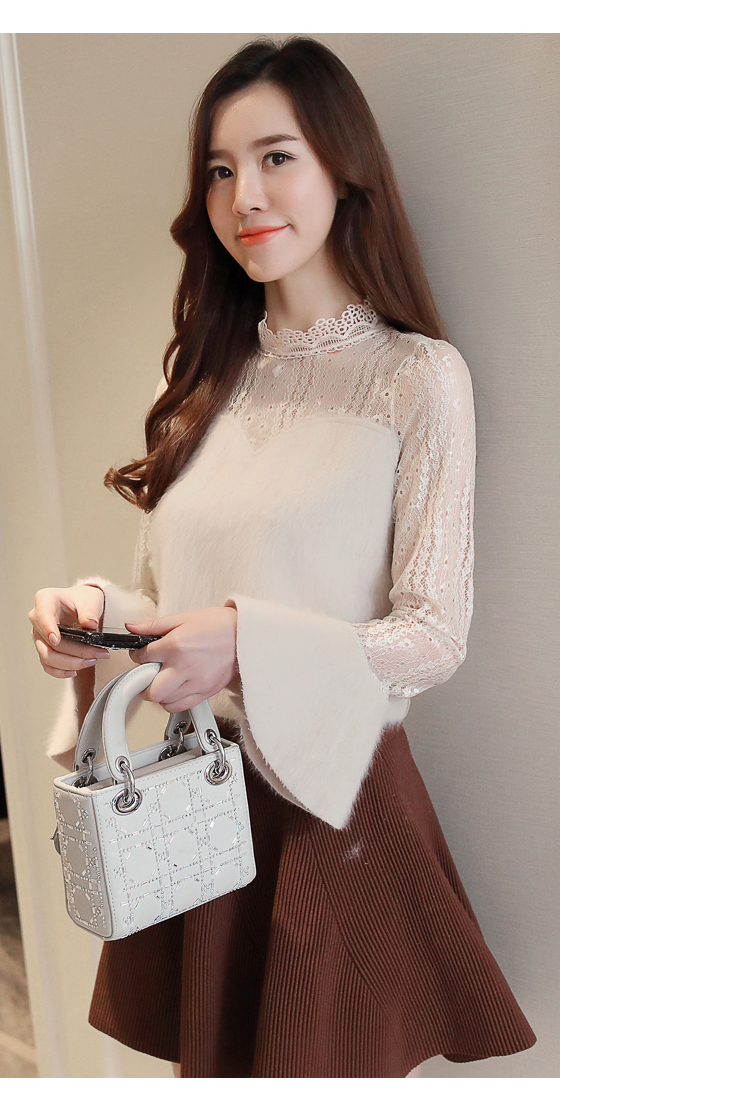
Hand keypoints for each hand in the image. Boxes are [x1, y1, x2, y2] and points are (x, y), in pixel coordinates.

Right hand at [29, 584, 110, 676]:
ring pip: (48, 657)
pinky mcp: (44, 649)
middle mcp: (38, 619)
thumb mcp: (91, 599)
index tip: (56, 640)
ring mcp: (40, 636)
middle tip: (96, 653)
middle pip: (48, 642)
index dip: (48, 628)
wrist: (82, 606)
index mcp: (45, 600)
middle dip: (74, 651)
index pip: (42, 615)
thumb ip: (90, 611)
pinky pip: (48, 666)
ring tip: (92, 660)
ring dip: (71, 663)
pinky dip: (61, 671)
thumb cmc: (82, 600)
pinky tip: (76, 670)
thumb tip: (90, 624)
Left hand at [125, 605, 239, 712]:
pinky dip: (171, 702)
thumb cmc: (220, 625)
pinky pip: (180, 706)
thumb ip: (155, 625)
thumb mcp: (185, 618)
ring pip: (163, 701)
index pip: (142, 657)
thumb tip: (132, 627)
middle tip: (145, 675)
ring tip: (163, 680)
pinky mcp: (205, 692)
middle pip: (150, 689)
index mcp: (176, 645)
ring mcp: (196, 682)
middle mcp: (184, 667)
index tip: (141, 655)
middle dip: (142, 683)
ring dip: (158, 693)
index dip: (137, 655)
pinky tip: (174, 690)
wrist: (247, 635)